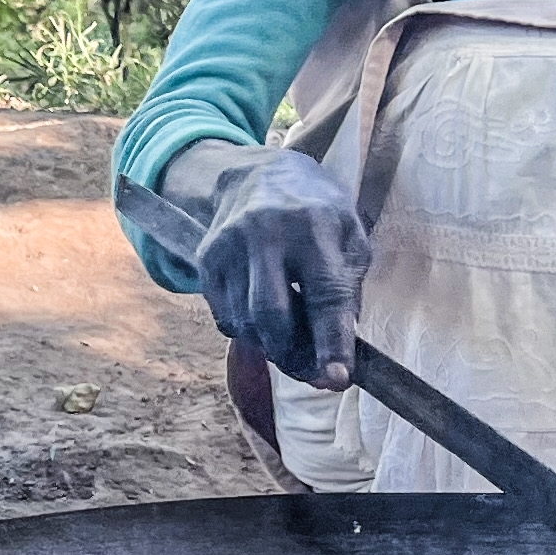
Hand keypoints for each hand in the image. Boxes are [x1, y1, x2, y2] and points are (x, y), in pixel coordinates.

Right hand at [186, 147, 368, 385]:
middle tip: (313, 374)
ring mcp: (229, 246)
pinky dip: (249, 331)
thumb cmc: (316, 211)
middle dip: (293, 357)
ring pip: (246, 323)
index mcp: (314, 225)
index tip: (337, 379)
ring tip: (291, 343)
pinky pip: (226, 317)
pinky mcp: (206, 259)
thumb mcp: (349, 234)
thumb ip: (348, 286)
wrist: (256, 174)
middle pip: (272, 316)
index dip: (331, 342)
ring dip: (271, 347)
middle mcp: (266, 234)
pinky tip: (264, 317)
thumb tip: (339, 345)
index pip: (324, 295)